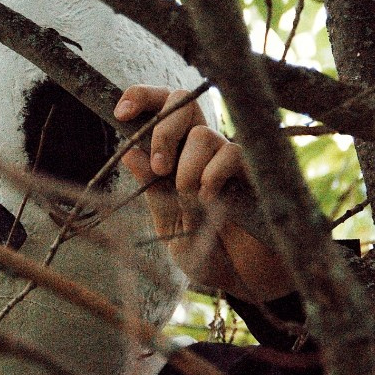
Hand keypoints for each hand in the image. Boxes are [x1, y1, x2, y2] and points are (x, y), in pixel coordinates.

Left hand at [114, 86, 292, 302]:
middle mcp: (200, 147)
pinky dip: (212, 178)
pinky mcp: (254, 167)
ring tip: (192, 201)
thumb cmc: (203, 249)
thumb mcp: (168, 223)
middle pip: (181, 100)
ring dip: (188, 170)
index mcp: (174, 153)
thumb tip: (129, 153)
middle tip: (160, 168)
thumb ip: (152, 190)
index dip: (141, 97)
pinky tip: (213, 202)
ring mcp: (227, 154)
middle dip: (163, 132)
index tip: (121, 113)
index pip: (160, 105)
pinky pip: (230, 153)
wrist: (242, 277)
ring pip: (203, 133)